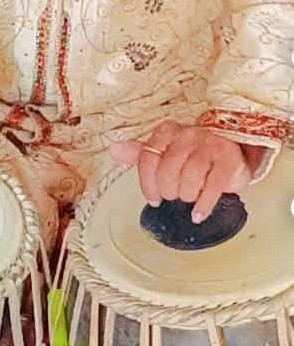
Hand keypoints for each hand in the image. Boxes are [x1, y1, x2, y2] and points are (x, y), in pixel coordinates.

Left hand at [110, 120, 260, 223]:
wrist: (232, 150)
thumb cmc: (193, 154)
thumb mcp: (165, 151)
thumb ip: (140, 153)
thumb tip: (114, 150)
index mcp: (167, 132)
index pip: (147, 157)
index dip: (147, 183)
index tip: (153, 199)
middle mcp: (187, 134)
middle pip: (168, 169)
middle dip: (169, 190)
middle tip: (174, 196)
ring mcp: (209, 145)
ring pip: (191, 176)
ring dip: (187, 195)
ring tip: (189, 199)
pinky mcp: (228, 159)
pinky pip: (214, 185)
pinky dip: (204, 204)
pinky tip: (198, 214)